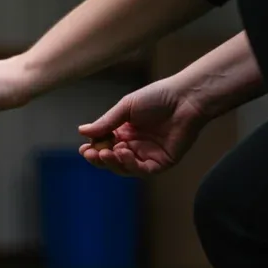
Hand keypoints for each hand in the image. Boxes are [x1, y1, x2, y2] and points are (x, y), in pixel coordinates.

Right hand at [76, 76, 209, 176]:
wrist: (186, 98)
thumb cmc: (158, 97)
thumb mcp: (126, 108)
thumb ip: (105, 122)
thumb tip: (81, 131)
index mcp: (124, 132)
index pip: (104, 146)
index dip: (93, 150)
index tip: (84, 149)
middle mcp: (135, 146)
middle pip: (111, 160)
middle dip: (100, 159)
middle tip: (92, 153)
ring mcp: (148, 155)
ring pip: (124, 168)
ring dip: (113, 162)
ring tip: (108, 152)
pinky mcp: (162, 162)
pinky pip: (142, 170)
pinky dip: (130, 165)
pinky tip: (123, 153)